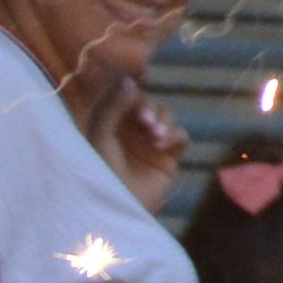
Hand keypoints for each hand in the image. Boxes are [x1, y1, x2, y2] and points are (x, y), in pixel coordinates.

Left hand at [84, 74, 185, 208]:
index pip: (128, 96)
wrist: (116, 204)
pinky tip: (161, 143)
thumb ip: (115, 106)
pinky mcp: (168, 157)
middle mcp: (132, 130)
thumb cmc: (101, 170)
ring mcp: (151, 143)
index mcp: (112, 123)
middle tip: (143, 120)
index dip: (135, 86)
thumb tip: (130, 81)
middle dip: (148, 107)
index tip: (141, 78)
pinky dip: (174, 134)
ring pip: (166, 116)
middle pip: (149, 104)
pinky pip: (181, 136)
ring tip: (153, 134)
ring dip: (162, 120)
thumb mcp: (102, 135)